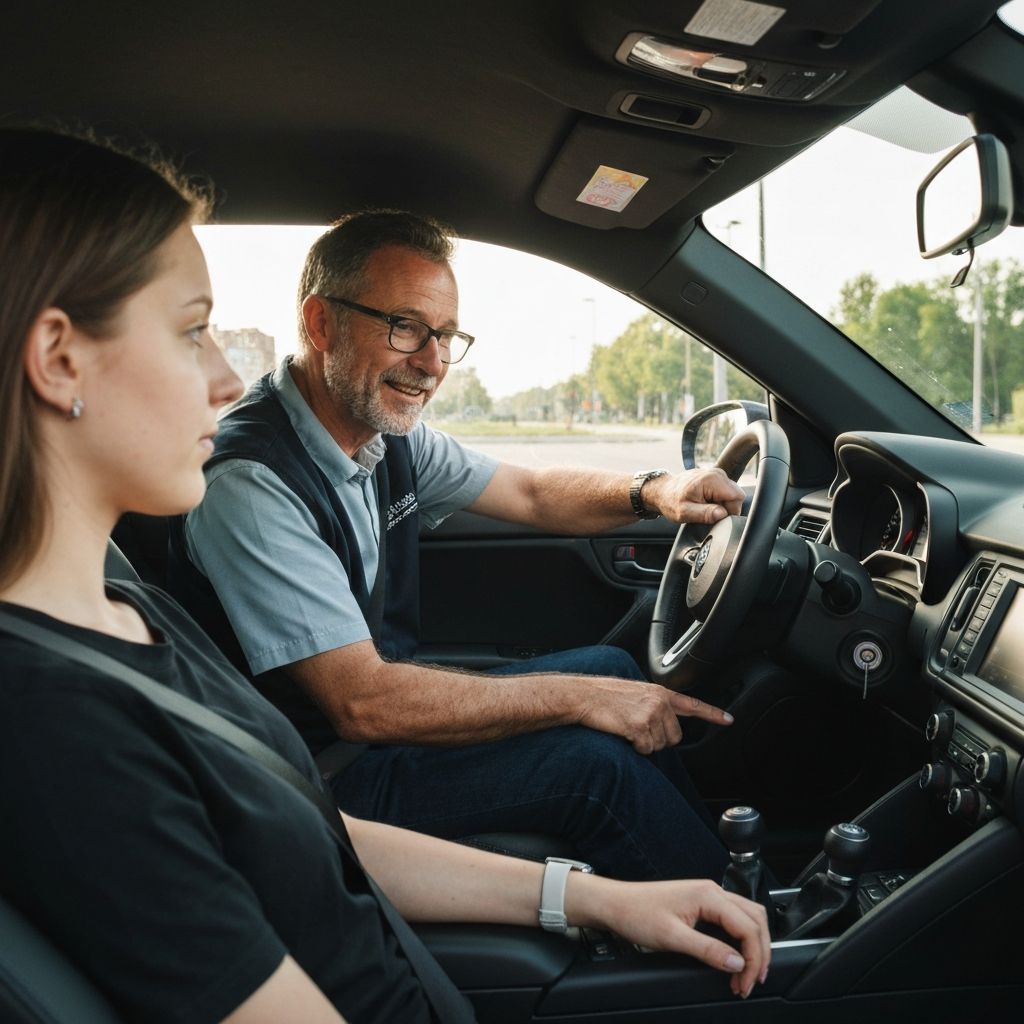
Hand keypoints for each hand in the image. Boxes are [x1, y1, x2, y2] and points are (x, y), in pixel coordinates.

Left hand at [570, 876, 770, 998]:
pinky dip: (741, 939)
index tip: (746, 983)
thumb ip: (708, 950)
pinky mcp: (702, 903)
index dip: (753, 959)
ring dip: (753, 946)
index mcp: (708, 895)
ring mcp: (708, 896)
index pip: (748, 927)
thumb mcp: (672, 937)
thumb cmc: (636, 913)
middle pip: (755, 919)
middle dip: (760, 953)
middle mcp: (712, 891)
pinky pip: (733, 919)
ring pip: (748, 917)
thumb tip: (737, 963)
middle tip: (752, 981)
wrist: (615, 903)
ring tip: (746, 974)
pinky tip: (735, 957)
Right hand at [571, 677, 732, 753]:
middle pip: (674, 736)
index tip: (729, 720)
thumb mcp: (634, 692)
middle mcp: (660, 702)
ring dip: (644, 744)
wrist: (582, 696)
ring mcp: (651, 714)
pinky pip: (646, 750)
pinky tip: (623, 734)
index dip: (713, 714)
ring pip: (660, 746)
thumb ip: (654, 704)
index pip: (692, 704)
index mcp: (660, 692)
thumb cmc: (602, 696)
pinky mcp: (640, 727)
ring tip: (626, 727)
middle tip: (636, 728)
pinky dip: (635, 748)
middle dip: (658, 739)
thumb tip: (663, 724)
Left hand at [645, 468, 743, 524]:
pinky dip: (718, 499)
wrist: (662, 491)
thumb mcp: (684, 513)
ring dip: (721, 504)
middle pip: (736, 496)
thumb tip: (722, 514)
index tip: (715, 515)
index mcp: (711, 480)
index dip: (730, 511)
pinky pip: (726, 492)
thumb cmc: (671, 501)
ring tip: (704, 505)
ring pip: (732, 494)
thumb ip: (704, 514)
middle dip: (726, 507)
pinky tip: (705, 501)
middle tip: (707, 511)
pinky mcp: (716, 477)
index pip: (737, 497)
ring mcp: (717, 474)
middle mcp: (717, 473)